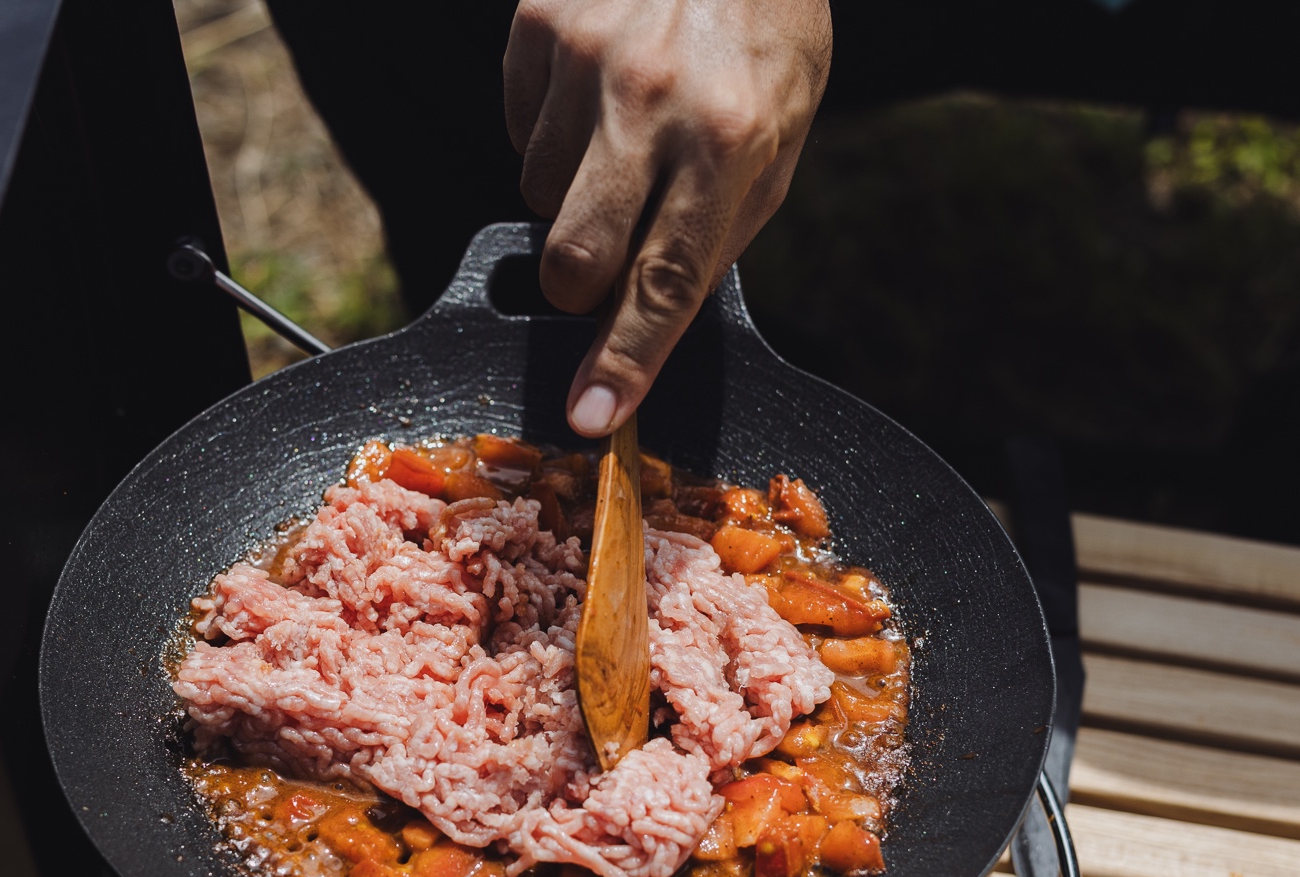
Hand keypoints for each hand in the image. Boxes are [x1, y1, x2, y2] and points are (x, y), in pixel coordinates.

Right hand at [504, 0, 831, 435]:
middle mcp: (652, 100)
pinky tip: (598, 93)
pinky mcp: (539, 25)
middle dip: (582, 287)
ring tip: (625, 135)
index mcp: (730, 139)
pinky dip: (551, 133)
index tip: (593, 416)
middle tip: (609, 257)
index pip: (664, 283)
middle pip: (573, 260)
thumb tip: (647, 321)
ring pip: (537, 197)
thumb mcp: (780, 138)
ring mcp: (586, 58)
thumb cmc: (767, 33)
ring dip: (572, 194)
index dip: (624, 361)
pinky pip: (519, 131)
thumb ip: (716, 232)